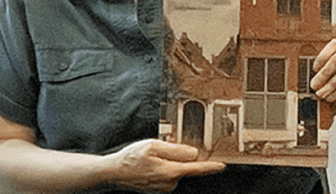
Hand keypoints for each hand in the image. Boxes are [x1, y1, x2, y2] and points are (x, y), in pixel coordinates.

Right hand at [107, 139, 225, 192]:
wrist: (113, 173)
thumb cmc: (131, 159)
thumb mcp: (153, 146)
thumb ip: (176, 150)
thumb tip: (193, 154)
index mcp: (170, 171)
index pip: (196, 169)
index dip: (211, 167)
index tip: (222, 165)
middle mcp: (169, 182)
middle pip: (185, 167)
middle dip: (180, 157)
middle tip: (162, 149)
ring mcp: (163, 187)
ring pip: (175, 170)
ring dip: (169, 162)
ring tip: (151, 157)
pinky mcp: (158, 188)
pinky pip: (167, 175)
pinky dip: (163, 168)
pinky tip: (149, 164)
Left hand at [311, 25, 335, 115]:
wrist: (318, 103)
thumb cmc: (311, 83)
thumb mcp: (305, 69)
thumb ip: (307, 54)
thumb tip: (318, 37)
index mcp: (331, 52)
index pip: (335, 43)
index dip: (324, 55)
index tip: (314, 68)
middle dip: (324, 73)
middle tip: (313, 85)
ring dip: (330, 85)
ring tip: (319, 93)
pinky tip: (328, 98)